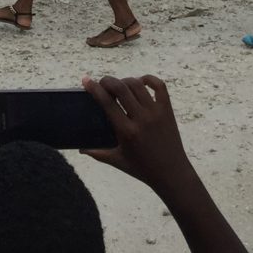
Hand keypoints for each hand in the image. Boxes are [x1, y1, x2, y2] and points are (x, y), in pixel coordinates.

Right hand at [81, 75, 193, 197]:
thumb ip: (97, 153)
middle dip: (108, 81)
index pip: (107, 103)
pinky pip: (159, 86)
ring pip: (137, 84)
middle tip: (102, 83)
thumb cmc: (142, 169)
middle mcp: (141, 119)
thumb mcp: (118, 161)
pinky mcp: (167, 110)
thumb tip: (80, 149)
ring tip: (120, 85)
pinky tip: (141, 82)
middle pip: (121, 88)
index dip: (94, 89)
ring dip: (125, 80)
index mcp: (126, 132)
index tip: (86, 81)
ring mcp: (156, 112)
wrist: (171, 173)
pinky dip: (149, 79)